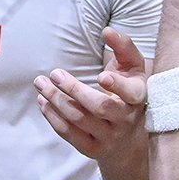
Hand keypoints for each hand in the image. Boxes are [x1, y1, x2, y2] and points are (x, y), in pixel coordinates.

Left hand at [35, 28, 150, 179]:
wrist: (129, 138)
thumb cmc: (128, 91)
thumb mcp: (133, 68)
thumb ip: (124, 46)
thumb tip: (107, 30)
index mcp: (137, 98)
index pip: (129, 93)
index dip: (117, 85)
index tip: (102, 76)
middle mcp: (125, 120)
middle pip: (98, 106)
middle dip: (74, 89)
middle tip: (54, 74)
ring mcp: (108, 137)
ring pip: (79, 119)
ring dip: (56, 100)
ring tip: (41, 83)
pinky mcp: (91, 148)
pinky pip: (69, 134)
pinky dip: (53, 117)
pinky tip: (43, 101)